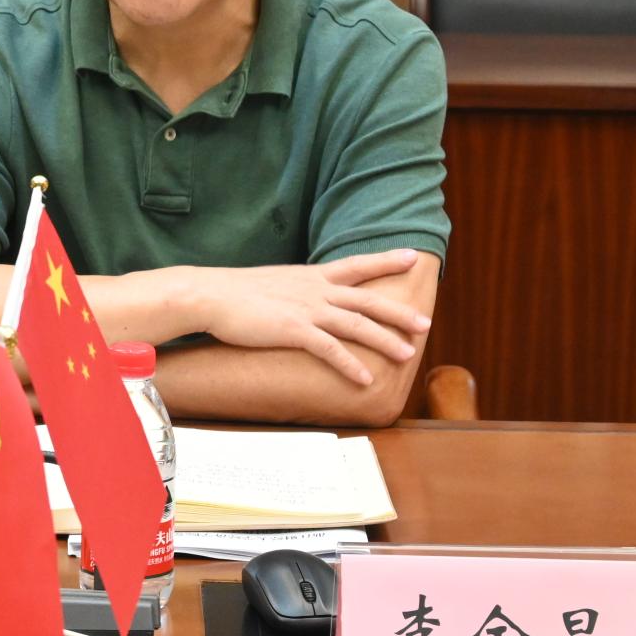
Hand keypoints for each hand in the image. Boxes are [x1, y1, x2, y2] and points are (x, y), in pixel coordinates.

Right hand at [187, 249, 430, 385]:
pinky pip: (330, 349)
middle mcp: (315, 289)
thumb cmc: (236, 293)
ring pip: (357, 324)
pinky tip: (365, 378)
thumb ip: (296, 291)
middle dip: (398, 311)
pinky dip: (351, 365)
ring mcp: (306, 309)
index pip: (356, 264)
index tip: (412, 256)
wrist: (210, 295)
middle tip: (425, 322)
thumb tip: (306, 300)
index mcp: (311, 276)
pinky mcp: (293, 330)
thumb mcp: (275, 284)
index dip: (386, 260)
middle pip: (367, 299)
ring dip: (385, 340)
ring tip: (408, 355)